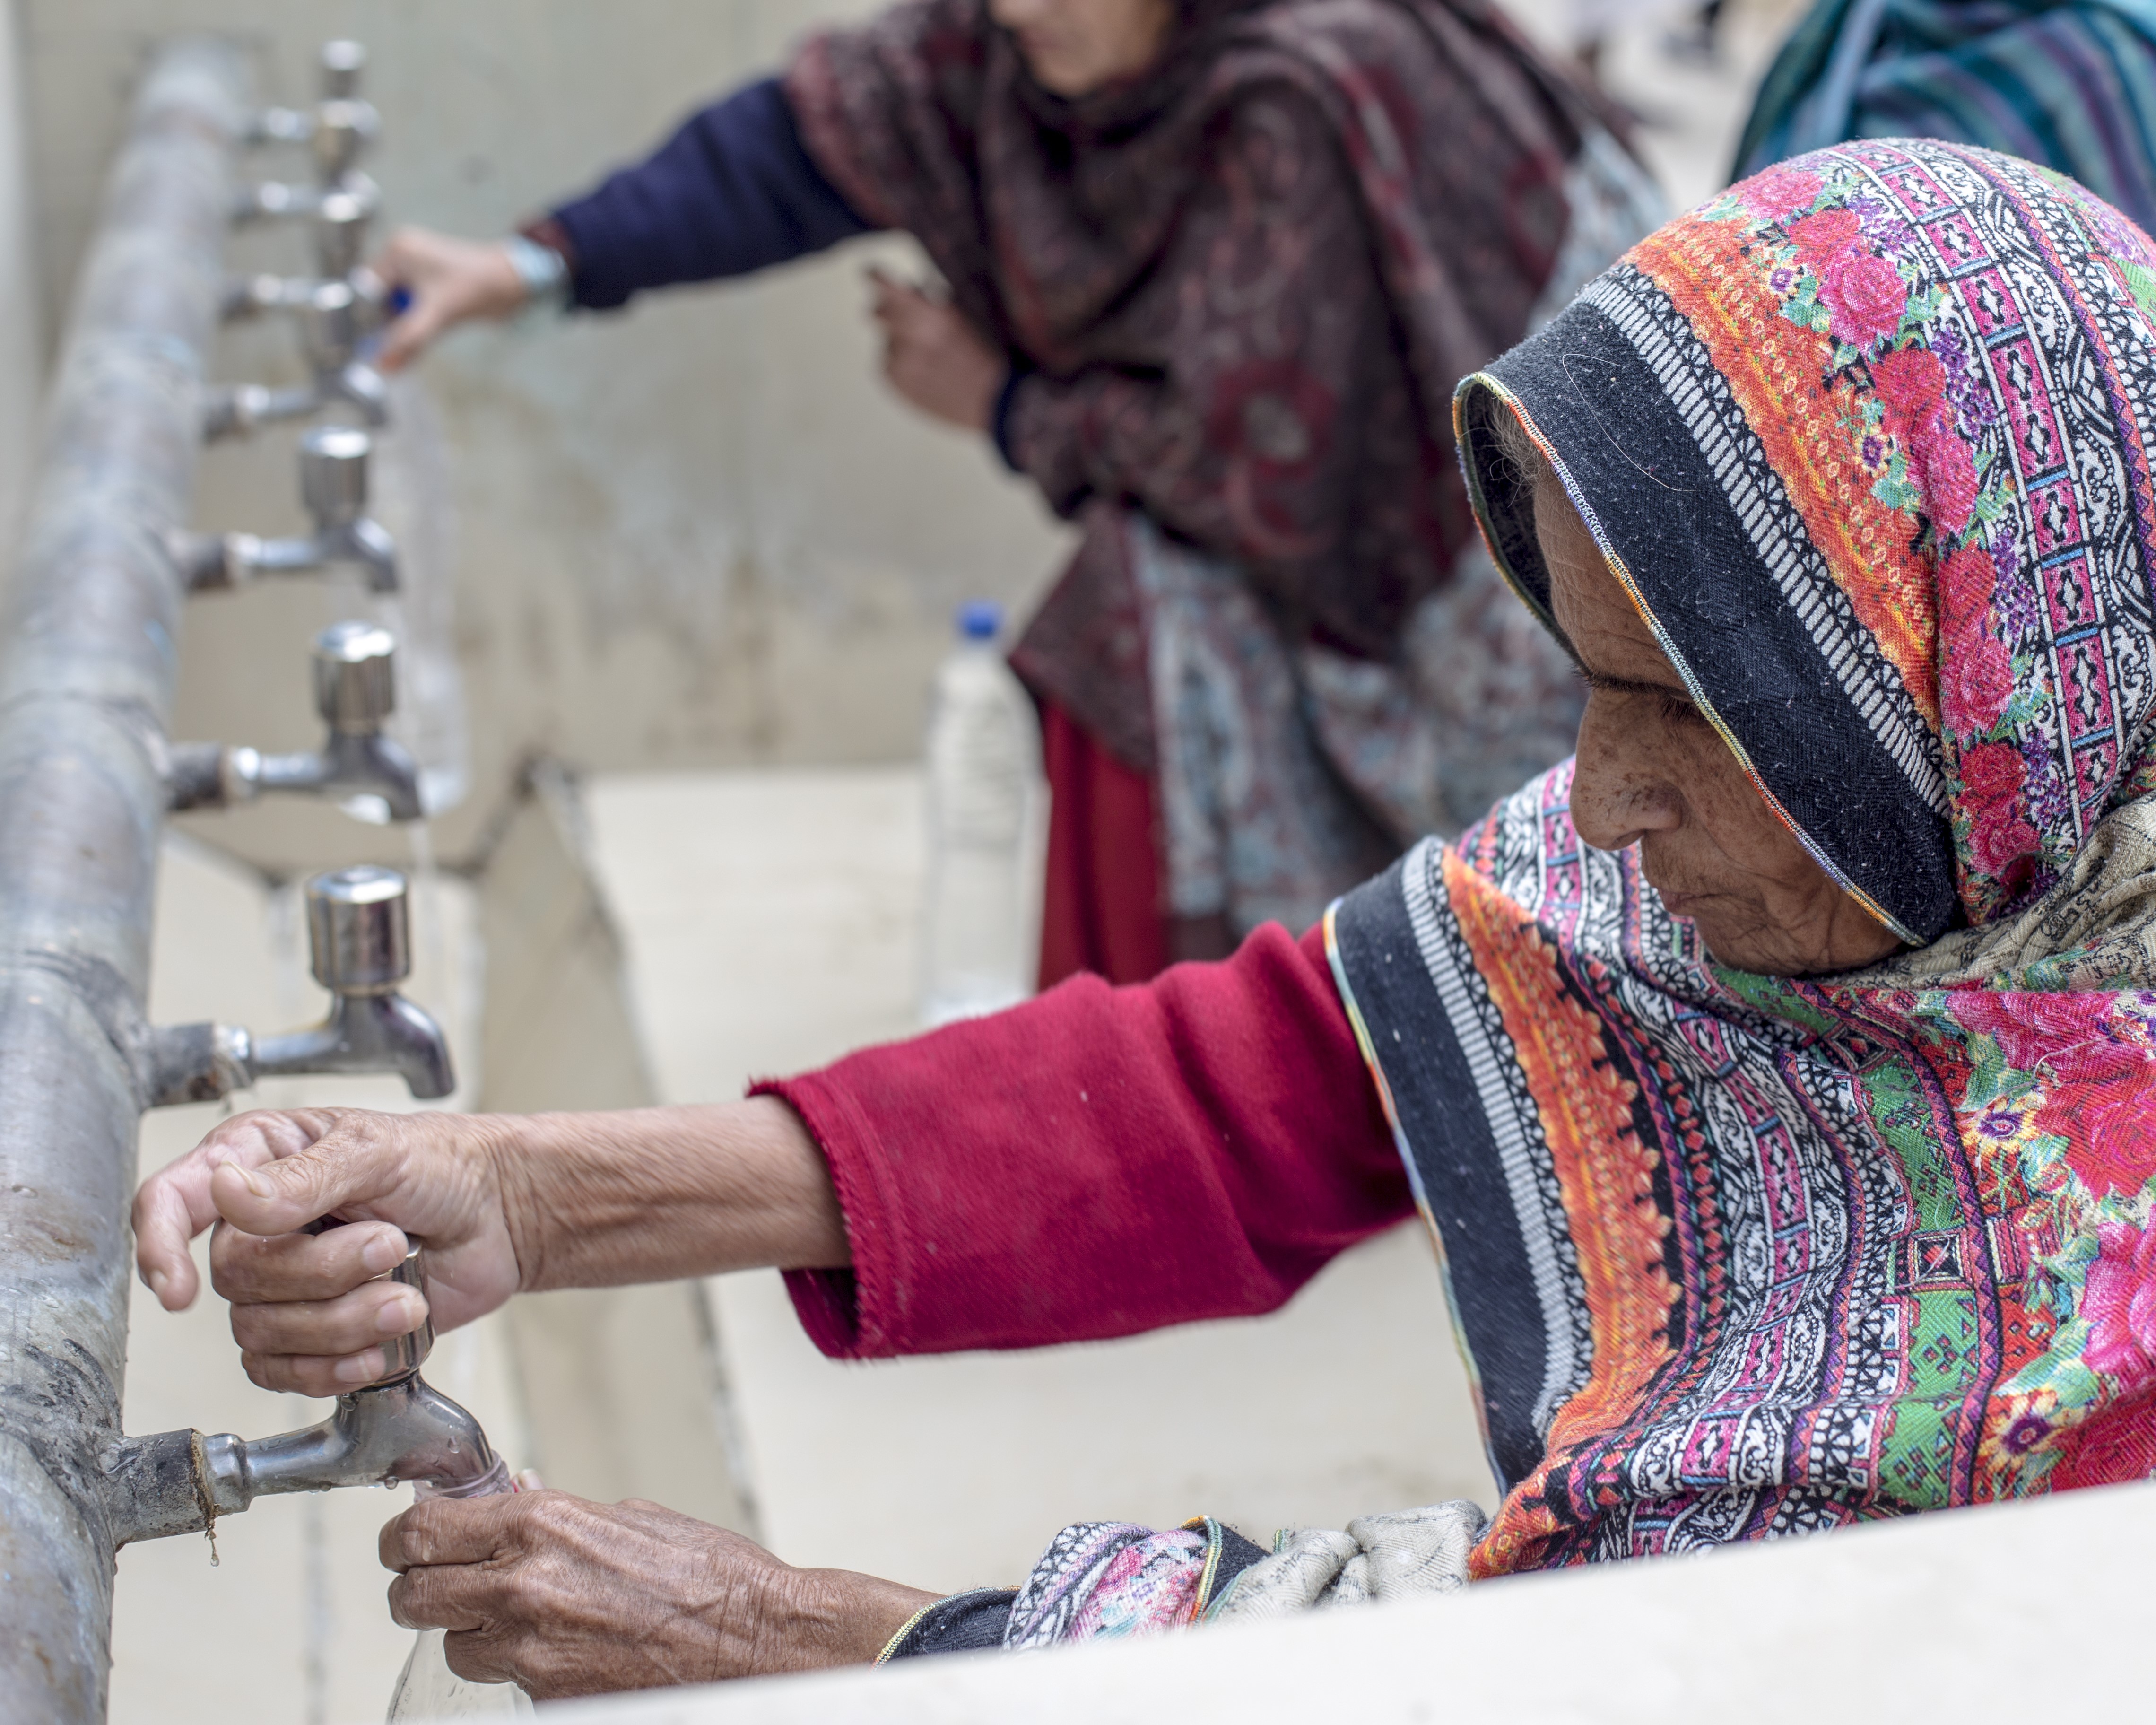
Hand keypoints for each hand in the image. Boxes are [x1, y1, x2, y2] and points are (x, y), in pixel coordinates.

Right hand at [132, 1108, 524, 1394]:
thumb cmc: (439, 1165)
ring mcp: (282, 1284)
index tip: (176, 1289)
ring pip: (263, 1332)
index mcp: (255, 1161)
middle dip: (324, 1272)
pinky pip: (287, 1373)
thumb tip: (226, 1194)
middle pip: (236, 1278)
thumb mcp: (378, 1150)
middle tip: (391, 1243)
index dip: (157, 1246)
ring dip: (345, 1320)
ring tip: (407, 1293)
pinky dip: (338, 1366)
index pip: (171, 1201)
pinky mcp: (312, 1334)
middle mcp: (255, 1226)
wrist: (496, 1215)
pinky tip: (384, 1346)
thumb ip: (304, 1177)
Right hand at [373, 226, 531, 371]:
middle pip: (381, 300)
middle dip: (388, 327)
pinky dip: (418, 328)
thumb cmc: (479, 287)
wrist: (516, 283)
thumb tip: (381, 365)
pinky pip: (416, 310)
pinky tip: (414, 349)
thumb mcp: (438, 314)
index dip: (369, 320)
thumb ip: (408, 340)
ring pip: (400, 308)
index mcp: (399, 251)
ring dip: (404, 331)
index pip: (369, 291)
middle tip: (388, 358)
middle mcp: (404, 255)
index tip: (369, 349)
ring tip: (404, 354)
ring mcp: (419, 269)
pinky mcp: (433, 284)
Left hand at [382, 1492, 938, 1697]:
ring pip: (451, 1645)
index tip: (407, 1541)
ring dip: (470, 1632)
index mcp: (540, 1524)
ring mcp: (529, 1649)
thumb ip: (557, 1513)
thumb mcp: (630, 1517)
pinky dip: (517, 1667)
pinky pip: (501, 1681)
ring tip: (517, 1619)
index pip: (421, 1531)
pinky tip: (561, 1649)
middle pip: (412, 1595)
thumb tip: (512, 1498)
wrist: (758, 1641)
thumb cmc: (710, 1575)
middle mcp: (521, 1584)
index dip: (403, 1537)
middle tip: (436, 1583)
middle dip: (418, 1588)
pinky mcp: (545, 1698)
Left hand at [867, 266, 1007, 432]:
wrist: (993, 401)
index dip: (876, 278)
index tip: (868, 272)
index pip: (890, 290)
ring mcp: (903, 365)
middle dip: (883, 309)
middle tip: (893, 313)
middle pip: (878, 313)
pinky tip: (923, 371)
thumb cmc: (986, 356)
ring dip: (898, 341)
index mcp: (934, 317)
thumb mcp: (967, 317)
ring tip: (927, 355)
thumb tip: (906, 289)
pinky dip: (899, 364)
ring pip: (885, 342)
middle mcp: (914, 340)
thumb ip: (932, 302)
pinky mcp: (898, 386)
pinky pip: (887, 366)